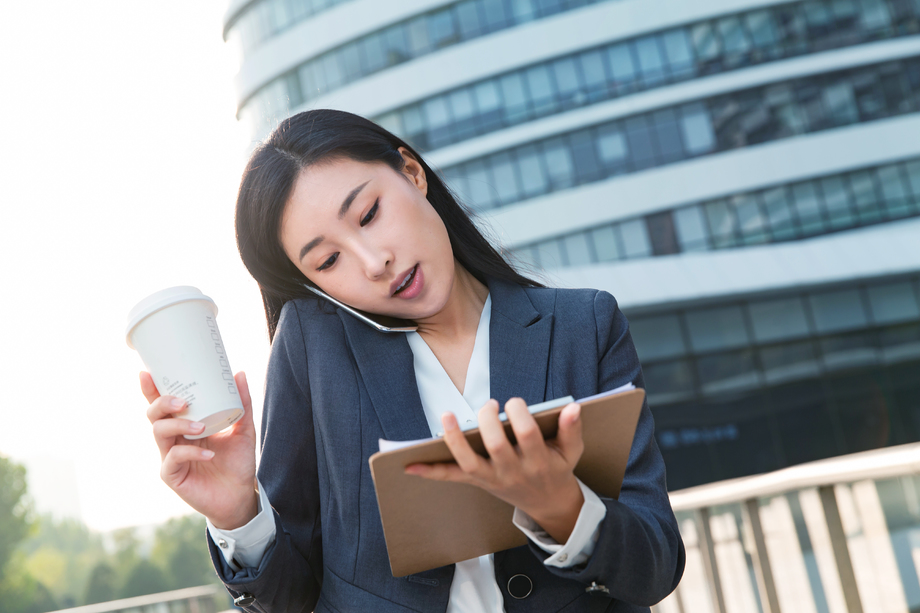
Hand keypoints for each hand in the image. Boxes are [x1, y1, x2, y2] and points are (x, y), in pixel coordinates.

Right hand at [143, 371, 258, 529]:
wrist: (241, 495)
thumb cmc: (238, 462)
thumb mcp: (244, 429)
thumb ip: (242, 404)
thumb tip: (239, 374)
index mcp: (185, 425)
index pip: (164, 404)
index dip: (151, 389)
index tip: (147, 372)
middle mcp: (174, 439)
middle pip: (154, 415)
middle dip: (162, 403)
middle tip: (182, 402)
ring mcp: (170, 457)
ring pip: (159, 433)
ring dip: (179, 426)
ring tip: (201, 427)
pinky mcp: (172, 475)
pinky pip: (173, 458)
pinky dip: (191, 452)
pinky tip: (209, 453)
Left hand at [406, 398, 584, 542]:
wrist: (549, 504)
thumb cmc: (557, 468)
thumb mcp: (571, 451)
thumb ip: (572, 429)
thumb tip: (573, 407)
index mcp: (538, 461)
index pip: (527, 434)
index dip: (519, 414)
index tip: (515, 402)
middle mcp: (513, 471)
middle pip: (496, 445)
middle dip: (489, 420)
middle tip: (490, 404)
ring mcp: (493, 478)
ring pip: (469, 462)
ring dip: (454, 439)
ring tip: (447, 415)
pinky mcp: (479, 482)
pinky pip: (452, 478)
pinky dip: (430, 472)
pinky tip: (409, 466)